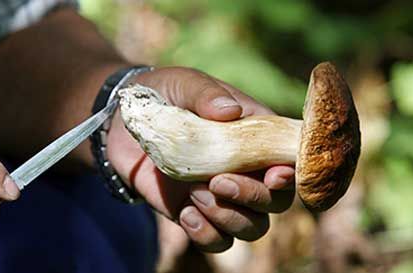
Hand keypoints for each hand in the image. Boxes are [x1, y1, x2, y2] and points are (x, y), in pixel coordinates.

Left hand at [107, 67, 295, 251]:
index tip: (273, 175)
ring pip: (252, 227)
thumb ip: (205, 94)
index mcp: (254, 134)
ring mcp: (221, 194)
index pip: (289, 160)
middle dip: (253, 198)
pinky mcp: (196, 212)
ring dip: (229, 218)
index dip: (291, 174)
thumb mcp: (184, 84)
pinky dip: (207, 235)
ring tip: (194, 193)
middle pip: (275, 201)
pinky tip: (185, 213)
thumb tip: (231, 111)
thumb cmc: (163, 95)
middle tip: (217, 181)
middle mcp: (245, 169)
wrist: (122, 123)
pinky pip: (218, 240)